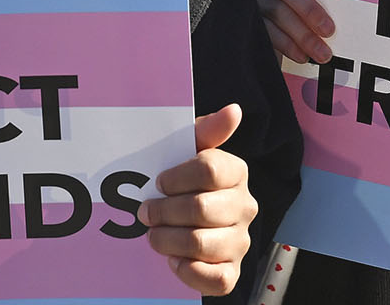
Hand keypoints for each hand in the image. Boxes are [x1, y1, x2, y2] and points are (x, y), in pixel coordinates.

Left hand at [142, 103, 256, 295]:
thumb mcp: (188, 152)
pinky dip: (186, 270)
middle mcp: (245, 206)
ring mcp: (240, 241)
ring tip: (153, 235)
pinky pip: (212, 278)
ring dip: (167, 240)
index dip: (176, 177)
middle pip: (201, 208)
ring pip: (201, 244)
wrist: (184, 225)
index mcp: (237, 173)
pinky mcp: (231, 272)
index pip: (209, 169)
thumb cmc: (183, 183)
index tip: (159, 182)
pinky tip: (172, 259)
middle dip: (163, 211)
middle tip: (145, 212)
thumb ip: (206, 131)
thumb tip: (234, 110)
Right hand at [243, 0, 334, 63]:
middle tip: (329, 29)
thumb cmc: (302, 6)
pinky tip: (303, 56)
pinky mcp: (244, 21)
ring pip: (274, 10)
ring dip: (302, 33)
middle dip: (307, 8)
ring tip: (323, 52)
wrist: (278, 33)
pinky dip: (287, 45)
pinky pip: (265, 31)